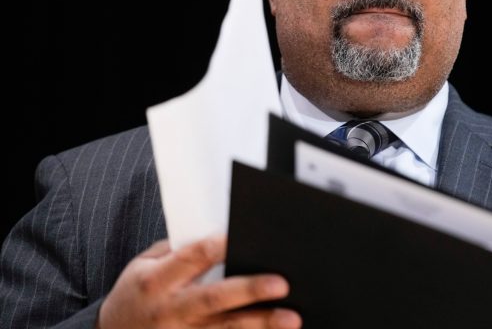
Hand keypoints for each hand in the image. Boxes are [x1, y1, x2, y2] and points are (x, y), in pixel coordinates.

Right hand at [98, 235, 300, 327]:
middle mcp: (171, 309)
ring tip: (291, 319)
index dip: (219, 246)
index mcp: (157, 280)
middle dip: (249, 290)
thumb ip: (177, 251)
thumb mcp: (143, 265)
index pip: (192, 258)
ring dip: (261, 324)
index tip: (244, 237)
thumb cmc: (136, 292)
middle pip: (214, 298)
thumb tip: (220, 234)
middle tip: (282, 283)